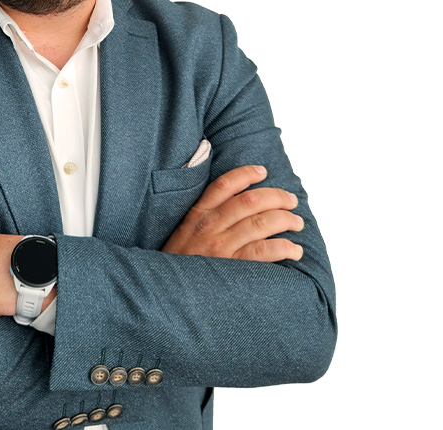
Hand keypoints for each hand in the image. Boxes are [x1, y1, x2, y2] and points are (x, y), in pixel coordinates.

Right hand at [162, 166, 303, 261]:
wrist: (166, 293)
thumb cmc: (178, 263)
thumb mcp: (183, 233)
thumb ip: (203, 218)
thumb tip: (232, 204)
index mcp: (197, 215)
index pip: (224, 185)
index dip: (246, 174)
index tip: (262, 172)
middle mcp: (210, 227)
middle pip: (250, 201)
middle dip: (277, 197)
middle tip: (291, 201)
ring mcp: (221, 247)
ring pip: (262, 223)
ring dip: (286, 220)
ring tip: (297, 223)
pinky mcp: (232, 267)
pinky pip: (264, 251)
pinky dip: (284, 247)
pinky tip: (294, 250)